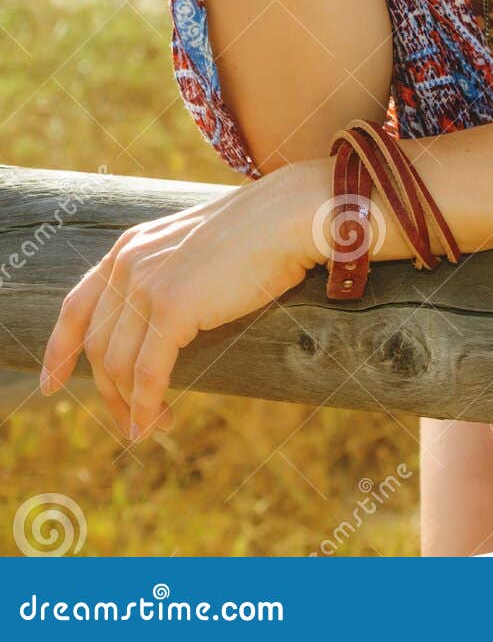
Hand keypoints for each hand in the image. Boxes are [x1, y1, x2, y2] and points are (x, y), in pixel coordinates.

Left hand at [37, 164, 329, 440]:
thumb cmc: (260, 232)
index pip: (76, 306)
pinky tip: (153, 422)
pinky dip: (145, 404)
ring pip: (118, 365)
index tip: (51, 384)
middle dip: (108, 391)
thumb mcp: (195, 246)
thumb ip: (167, 273)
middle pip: (98, 345)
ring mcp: (149, 284)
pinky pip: (148, 372)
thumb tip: (159, 320)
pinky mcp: (174, 306)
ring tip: (151, 427)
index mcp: (130, 246)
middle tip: (129, 420)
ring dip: (130, 405)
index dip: (59, 349)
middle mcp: (129, 263)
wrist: (292, 214)